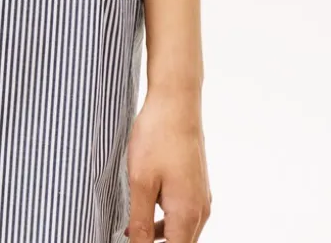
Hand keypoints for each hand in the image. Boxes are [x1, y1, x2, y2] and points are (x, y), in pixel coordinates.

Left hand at [123, 88, 211, 241]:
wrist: (176, 102)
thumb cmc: (158, 136)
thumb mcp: (140, 182)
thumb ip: (140, 223)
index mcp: (188, 215)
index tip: (133, 241)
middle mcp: (201, 211)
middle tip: (129, 235)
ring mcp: (201, 197)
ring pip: (182, 231)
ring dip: (158, 235)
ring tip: (130, 230)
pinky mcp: (196, 186)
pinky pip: (182, 214)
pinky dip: (164, 219)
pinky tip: (144, 209)